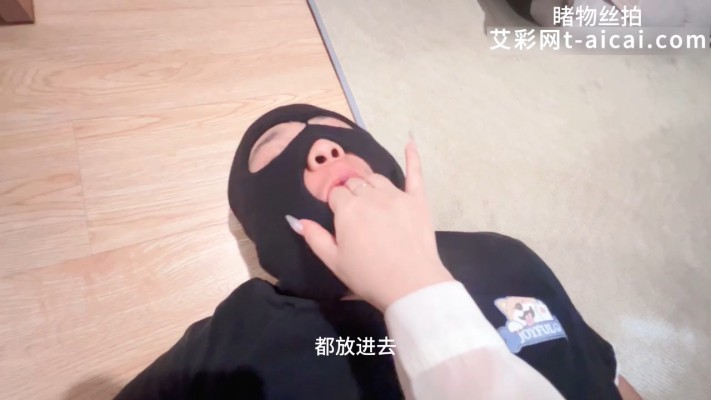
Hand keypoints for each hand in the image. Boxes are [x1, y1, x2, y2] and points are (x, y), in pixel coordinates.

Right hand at [287, 140, 452, 310]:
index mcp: (347, 209)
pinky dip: (412, 157)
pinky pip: (415, 174)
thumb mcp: (334, 261)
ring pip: (377, 179)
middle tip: (354, 212)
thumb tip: (296, 220)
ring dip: (370, 184)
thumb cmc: (368, 276)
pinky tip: (410, 143)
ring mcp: (396, 195)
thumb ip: (314, 237)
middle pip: (355, 183)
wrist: (410, 286)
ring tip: (369, 198)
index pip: (335, 193)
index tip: (337, 217)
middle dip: (350, 192)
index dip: (335, 204)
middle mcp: (370, 195)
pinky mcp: (417, 201)